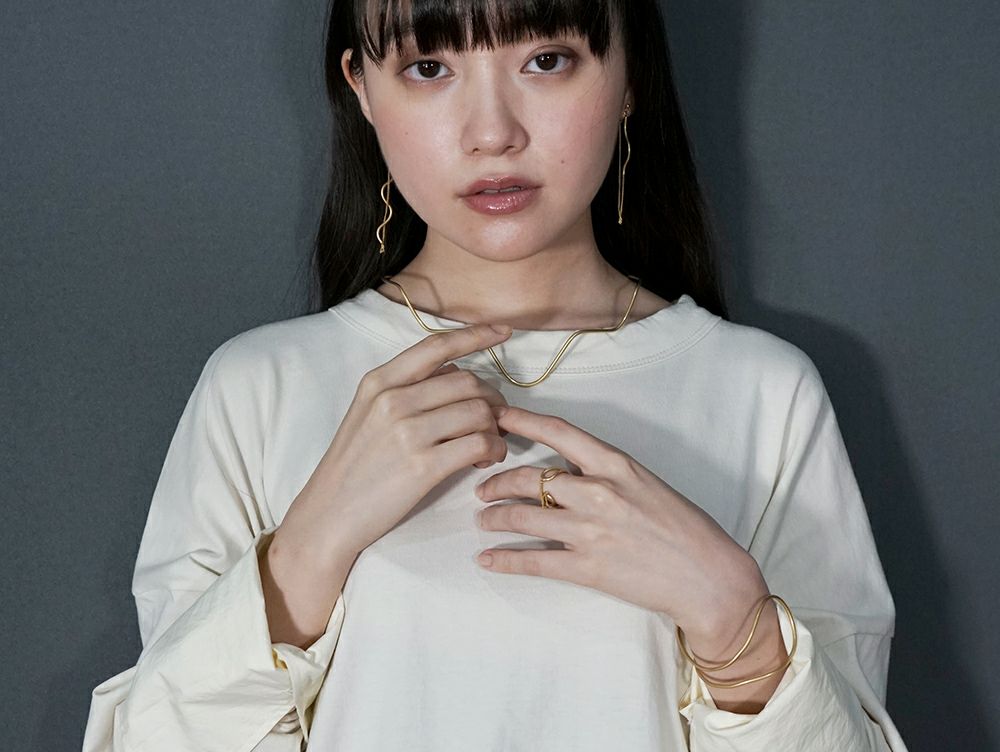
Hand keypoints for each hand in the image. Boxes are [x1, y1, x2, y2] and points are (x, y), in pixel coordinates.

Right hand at [278, 323, 513, 569]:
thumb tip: (456, 373)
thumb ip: (408, 389)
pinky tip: (486, 459)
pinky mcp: (422, 465)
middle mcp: (393, 400)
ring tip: (489, 445)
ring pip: (479, 411)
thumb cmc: (354, 467)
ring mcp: (407, 432)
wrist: (328, 515)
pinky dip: (494, 450)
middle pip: (467, 381)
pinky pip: (479, 443)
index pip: (436, 346)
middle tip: (495, 421)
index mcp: (379, 382)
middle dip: (491, 400)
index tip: (503, 331)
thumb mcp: (368, 414)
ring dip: (495, 428)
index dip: (475, 336)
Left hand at [474, 405, 769, 644]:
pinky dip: (504, 561)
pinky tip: (487, 560)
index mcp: (617, 465)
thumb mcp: (647, 482)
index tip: (497, 418)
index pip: (560, 433)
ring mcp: (591, 530)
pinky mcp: (587, 568)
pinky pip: (533, 561)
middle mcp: (599, 492)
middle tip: (483, 488)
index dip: (524, 422)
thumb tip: (565, 466)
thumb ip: (605, 471)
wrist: (709, 577)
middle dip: (497, 482)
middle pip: (530, 479)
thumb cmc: (684, 528)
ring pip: (523, 518)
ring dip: (494, 518)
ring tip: (482, 520)